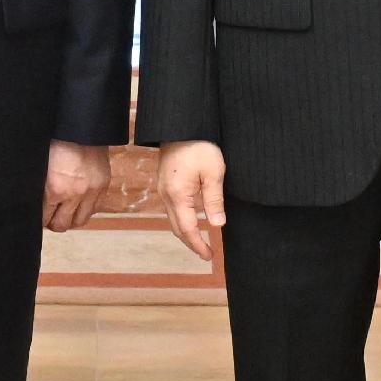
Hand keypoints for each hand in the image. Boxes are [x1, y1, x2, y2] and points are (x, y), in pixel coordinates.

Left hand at [43, 141, 108, 233]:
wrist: (82, 126)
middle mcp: (74, 193)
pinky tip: (78, 202)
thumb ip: (40, 185)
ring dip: (71, 219)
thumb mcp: (42, 164)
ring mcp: (91, 191)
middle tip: (49, 216)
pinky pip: (94, 210)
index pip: (44, 218)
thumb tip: (34, 201)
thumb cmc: (57, 140)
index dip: (39, 219)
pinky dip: (85, 209)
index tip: (38, 217)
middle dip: (53, 223)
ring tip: (64, 211)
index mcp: (55, 188)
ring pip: (79, 221)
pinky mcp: (102, 186)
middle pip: (61, 225)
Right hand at [157, 141, 228, 264]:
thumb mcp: (214, 172)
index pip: (188, 229)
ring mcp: (163, 188)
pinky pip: (171, 208)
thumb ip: (214, 200)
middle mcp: (166, 195)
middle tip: (205, 254)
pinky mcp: (165, 182)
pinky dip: (181, 219)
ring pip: (173, 218)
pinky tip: (191, 219)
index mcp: (178, 195)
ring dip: (185, 232)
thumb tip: (217, 225)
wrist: (180, 124)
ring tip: (199, 241)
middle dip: (190, 243)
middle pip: (177, 228)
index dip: (198, 245)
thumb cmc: (199, 145)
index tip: (209, 256)